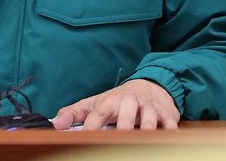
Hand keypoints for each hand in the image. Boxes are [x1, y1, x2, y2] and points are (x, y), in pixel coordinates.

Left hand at [52, 79, 178, 129]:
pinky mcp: (167, 114)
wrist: (151, 85)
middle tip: (119, 139)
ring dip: (146, 130)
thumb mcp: (96, 102)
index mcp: (110, 102)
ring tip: (142, 140)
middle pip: (126, 113)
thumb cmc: (119, 99)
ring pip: (149, 119)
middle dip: (123, 126)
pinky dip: (169, 132)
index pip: (97, 115)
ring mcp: (149, 108)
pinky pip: (170, 125)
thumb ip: (74, 113)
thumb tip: (55, 124)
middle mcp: (130, 103)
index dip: (91, 127)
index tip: (85, 138)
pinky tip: (164, 140)